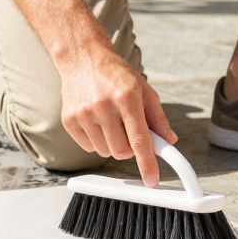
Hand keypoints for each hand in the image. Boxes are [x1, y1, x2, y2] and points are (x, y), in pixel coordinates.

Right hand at [58, 47, 177, 186]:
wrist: (82, 58)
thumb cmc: (116, 74)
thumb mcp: (143, 90)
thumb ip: (157, 118)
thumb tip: (169, 140)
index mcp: (126, 97)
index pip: (139, 139)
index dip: (147, 162)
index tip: (152, 180)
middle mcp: (103, 106)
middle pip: (121, 151)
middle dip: (129, 149)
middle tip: (129, 133)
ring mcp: (83, 114)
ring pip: (105, 152)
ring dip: (113, 145)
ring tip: (111, 123)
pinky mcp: (69, 120)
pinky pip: (89, 148)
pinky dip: (97, 141)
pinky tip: (97, 122)